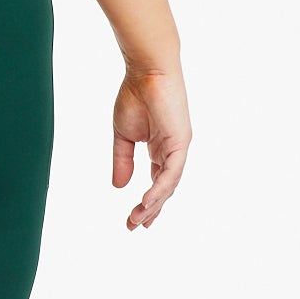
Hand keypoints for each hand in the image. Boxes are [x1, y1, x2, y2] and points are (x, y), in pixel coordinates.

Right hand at [112, 68, 190, 229]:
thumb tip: (118, 186)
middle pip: (164, 188)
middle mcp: (172, 151)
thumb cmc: (135, 96)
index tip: (134, 220)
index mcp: (160, 148)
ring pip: (168, 184)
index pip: (156, 182)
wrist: (145, 72)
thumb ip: (122, 160)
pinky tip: (147, 201)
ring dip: (153, 203)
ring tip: (138, 219)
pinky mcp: (180, 141)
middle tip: (135, 226)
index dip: (147, 202)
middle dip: (150, 209)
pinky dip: (160, 188)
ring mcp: (178, 147)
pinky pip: (172, 171)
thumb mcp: (123, 135)